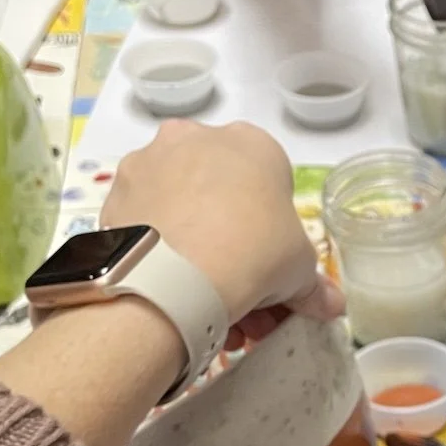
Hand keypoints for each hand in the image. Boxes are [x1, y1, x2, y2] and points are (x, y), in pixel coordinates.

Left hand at [100, 121, 343, 342]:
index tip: (271, 268)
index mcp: (251, 143)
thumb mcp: (299, 271)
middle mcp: (195, 139)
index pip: (270, 184)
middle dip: (234, 246)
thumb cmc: (254, 253)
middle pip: (220, 196)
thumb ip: (313, 284)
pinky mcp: (114, 196)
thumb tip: (332, 305)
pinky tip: (170, 291)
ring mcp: (148, 163)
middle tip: (242, 294)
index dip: (273, 231)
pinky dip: (158, 253)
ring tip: (205, 305)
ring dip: (196, 252)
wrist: (175, 278)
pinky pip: (146, 225)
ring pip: (180, 210)